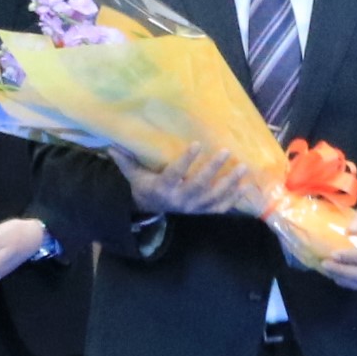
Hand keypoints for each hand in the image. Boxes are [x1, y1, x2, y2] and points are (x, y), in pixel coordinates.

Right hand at [127, 137, 250, 217]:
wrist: (152, 207)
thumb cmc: (145, 184)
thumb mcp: (133, 174)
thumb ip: (126, 160)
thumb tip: (110, 145)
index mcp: (163, 188)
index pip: (175, 173)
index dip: (186, 160)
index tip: (197, 144)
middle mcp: (180, 200)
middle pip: (199, 185)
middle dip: (213, 169)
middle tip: (226, 152)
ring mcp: (193, 207)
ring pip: (214, 197)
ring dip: (230, 183)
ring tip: (244, 168)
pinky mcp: (203, 211)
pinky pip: (221, 207)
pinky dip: (234, 198)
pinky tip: (246, 185)